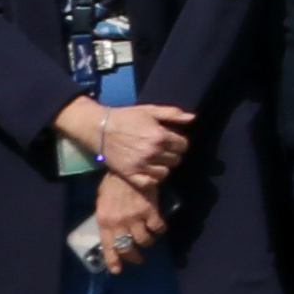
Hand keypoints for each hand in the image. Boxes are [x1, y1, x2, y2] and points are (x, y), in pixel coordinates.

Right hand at [57, 98, 196, 187]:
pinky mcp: (130, 174)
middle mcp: (152, 152)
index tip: (171, 141)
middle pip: (176, 159)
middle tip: (162, 150)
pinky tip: (149, 170)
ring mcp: (141, 165)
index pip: (183, 146)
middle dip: (172, 153)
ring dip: (163, 166)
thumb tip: (193, 118)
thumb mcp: (150, 110)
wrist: (100, 128)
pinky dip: (153, 178)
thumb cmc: (127, 117)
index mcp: (159, 135)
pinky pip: (151, 182)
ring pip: (166, 172)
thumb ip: (173, 114)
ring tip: (155, 159)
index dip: (179, 142)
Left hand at [90, 173, 161, 272]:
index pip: (109, 247)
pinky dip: (159, 230)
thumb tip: (112, 234)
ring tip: (148, 239)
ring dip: (147, 242)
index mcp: (104, 221)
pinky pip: (158, 228)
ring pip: (144, 240)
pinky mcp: (150, 210)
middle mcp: (119, 223)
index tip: (118, 270)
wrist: (127, 169)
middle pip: (127, 248)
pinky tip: (159, 227)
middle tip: (137, 258)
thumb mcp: (102, 203)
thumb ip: (107, 220)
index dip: (113, 261)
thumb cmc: (112, 185)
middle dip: (133, 256)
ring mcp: (135, 217)